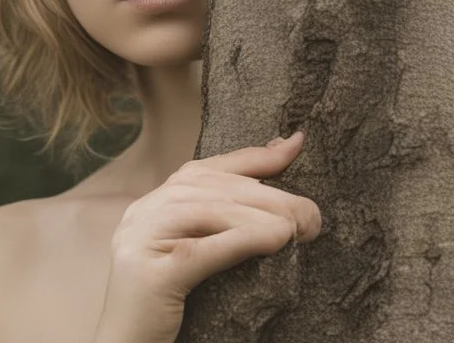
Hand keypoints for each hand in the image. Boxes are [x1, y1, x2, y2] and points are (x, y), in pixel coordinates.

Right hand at [93, 132, 320, 342]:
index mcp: (153, 204)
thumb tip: (281, 207)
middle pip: (215, 188)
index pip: (207, 169)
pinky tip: (277, 240)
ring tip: (301, 227)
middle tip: (312, 215)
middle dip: (271, 195)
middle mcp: (143, 213)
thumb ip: (223, 227)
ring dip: (265, 215)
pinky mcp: (148, 275)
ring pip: (211, 212)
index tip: (295, 144)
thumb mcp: (196, 257)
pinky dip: (245, 239)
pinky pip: (204, 250)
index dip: (254, 156)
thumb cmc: (164, 309)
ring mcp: (141, 240)